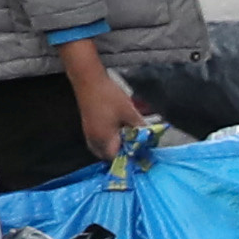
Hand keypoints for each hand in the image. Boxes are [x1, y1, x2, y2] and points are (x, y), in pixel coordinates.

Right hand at [65, 43, 135, 159]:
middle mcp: (94, 140)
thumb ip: (139, 127)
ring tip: (128, 140)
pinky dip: (109, 140)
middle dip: (122, 153)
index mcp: (104, 139)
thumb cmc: (109, 96)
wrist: (88, 80)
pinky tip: (118, 132)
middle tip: (135, 147)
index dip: (129, 157)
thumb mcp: (129, 112)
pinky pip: (99, 141)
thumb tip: (150, 137)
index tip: (141, 154)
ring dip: (115, 147)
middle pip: (109, 156)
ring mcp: (89, 134)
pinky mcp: (88, 127)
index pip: (117, 158)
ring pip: (103, 148)